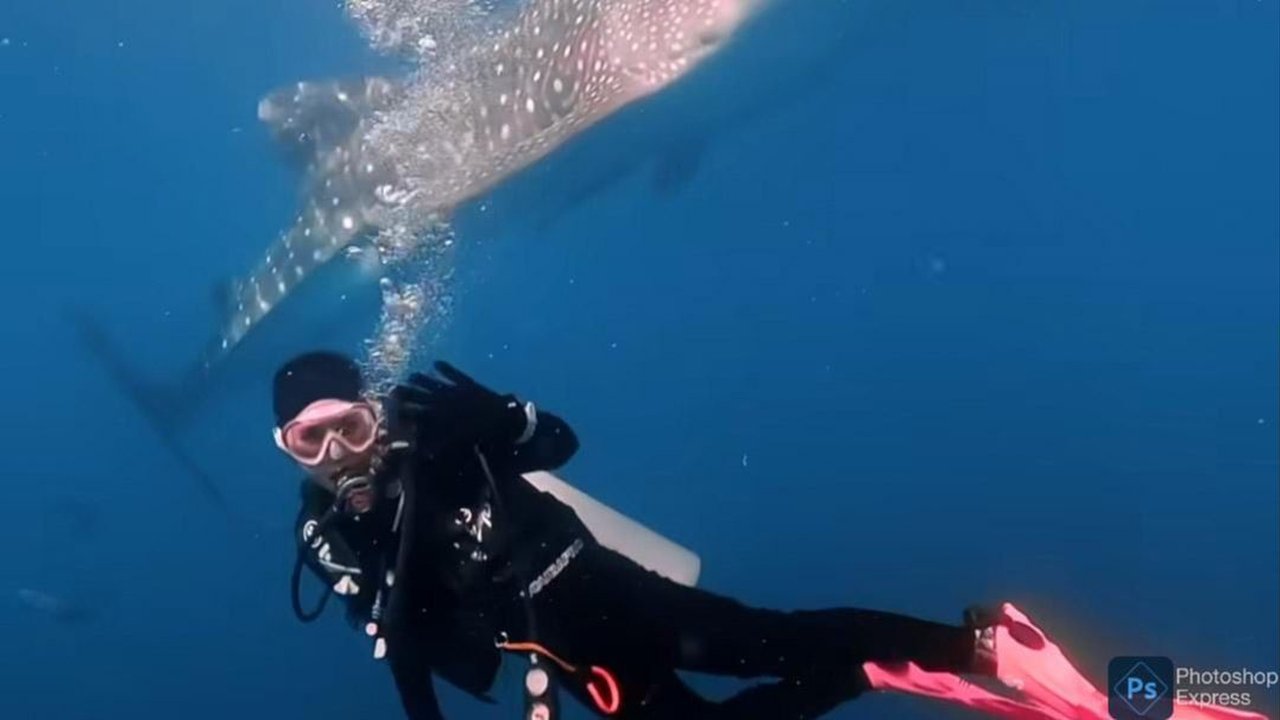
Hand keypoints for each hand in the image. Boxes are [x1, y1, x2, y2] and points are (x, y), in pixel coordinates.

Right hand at [395, 361, 523, 452]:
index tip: (389, 405)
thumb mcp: (456, 441)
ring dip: (422, 379)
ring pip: (433, 382)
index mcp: (440, 414)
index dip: (402, 408)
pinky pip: (453, 373)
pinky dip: (445, 368)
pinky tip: (437, 363)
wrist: (504, 419)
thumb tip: (418, 451)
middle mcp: (444, 399)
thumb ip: (436, 445)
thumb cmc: (480, 434)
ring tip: (411, 375)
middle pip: (421, 393)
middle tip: (394, 388)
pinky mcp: (468, 383)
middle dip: (407, 391)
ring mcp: (456, 389)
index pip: (416, 410)